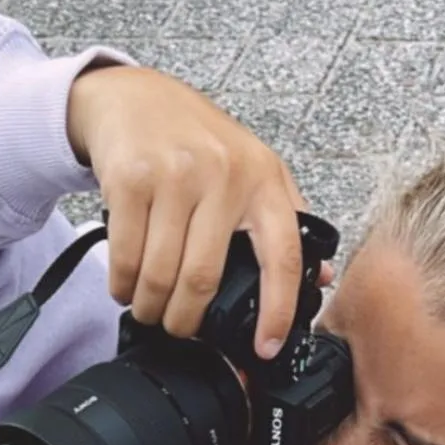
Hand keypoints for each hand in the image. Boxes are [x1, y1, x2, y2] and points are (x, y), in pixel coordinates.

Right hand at [65, 62, 332, 359]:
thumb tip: (322, 278)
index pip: (284, 256)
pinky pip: (126, 256)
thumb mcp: (253, 168)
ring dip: (150, 307)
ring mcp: (175, 175)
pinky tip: (125, 286)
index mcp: (263, 180)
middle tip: (178, 328)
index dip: (278, 311)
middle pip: (204, 279)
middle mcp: (224, 174)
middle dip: (185, 320)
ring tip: (149, 308)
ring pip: (161, 275)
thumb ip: (286, 221)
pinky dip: (122, 285)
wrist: (134, 96)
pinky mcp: (131, 179)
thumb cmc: (195, 140)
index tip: (266, 348)